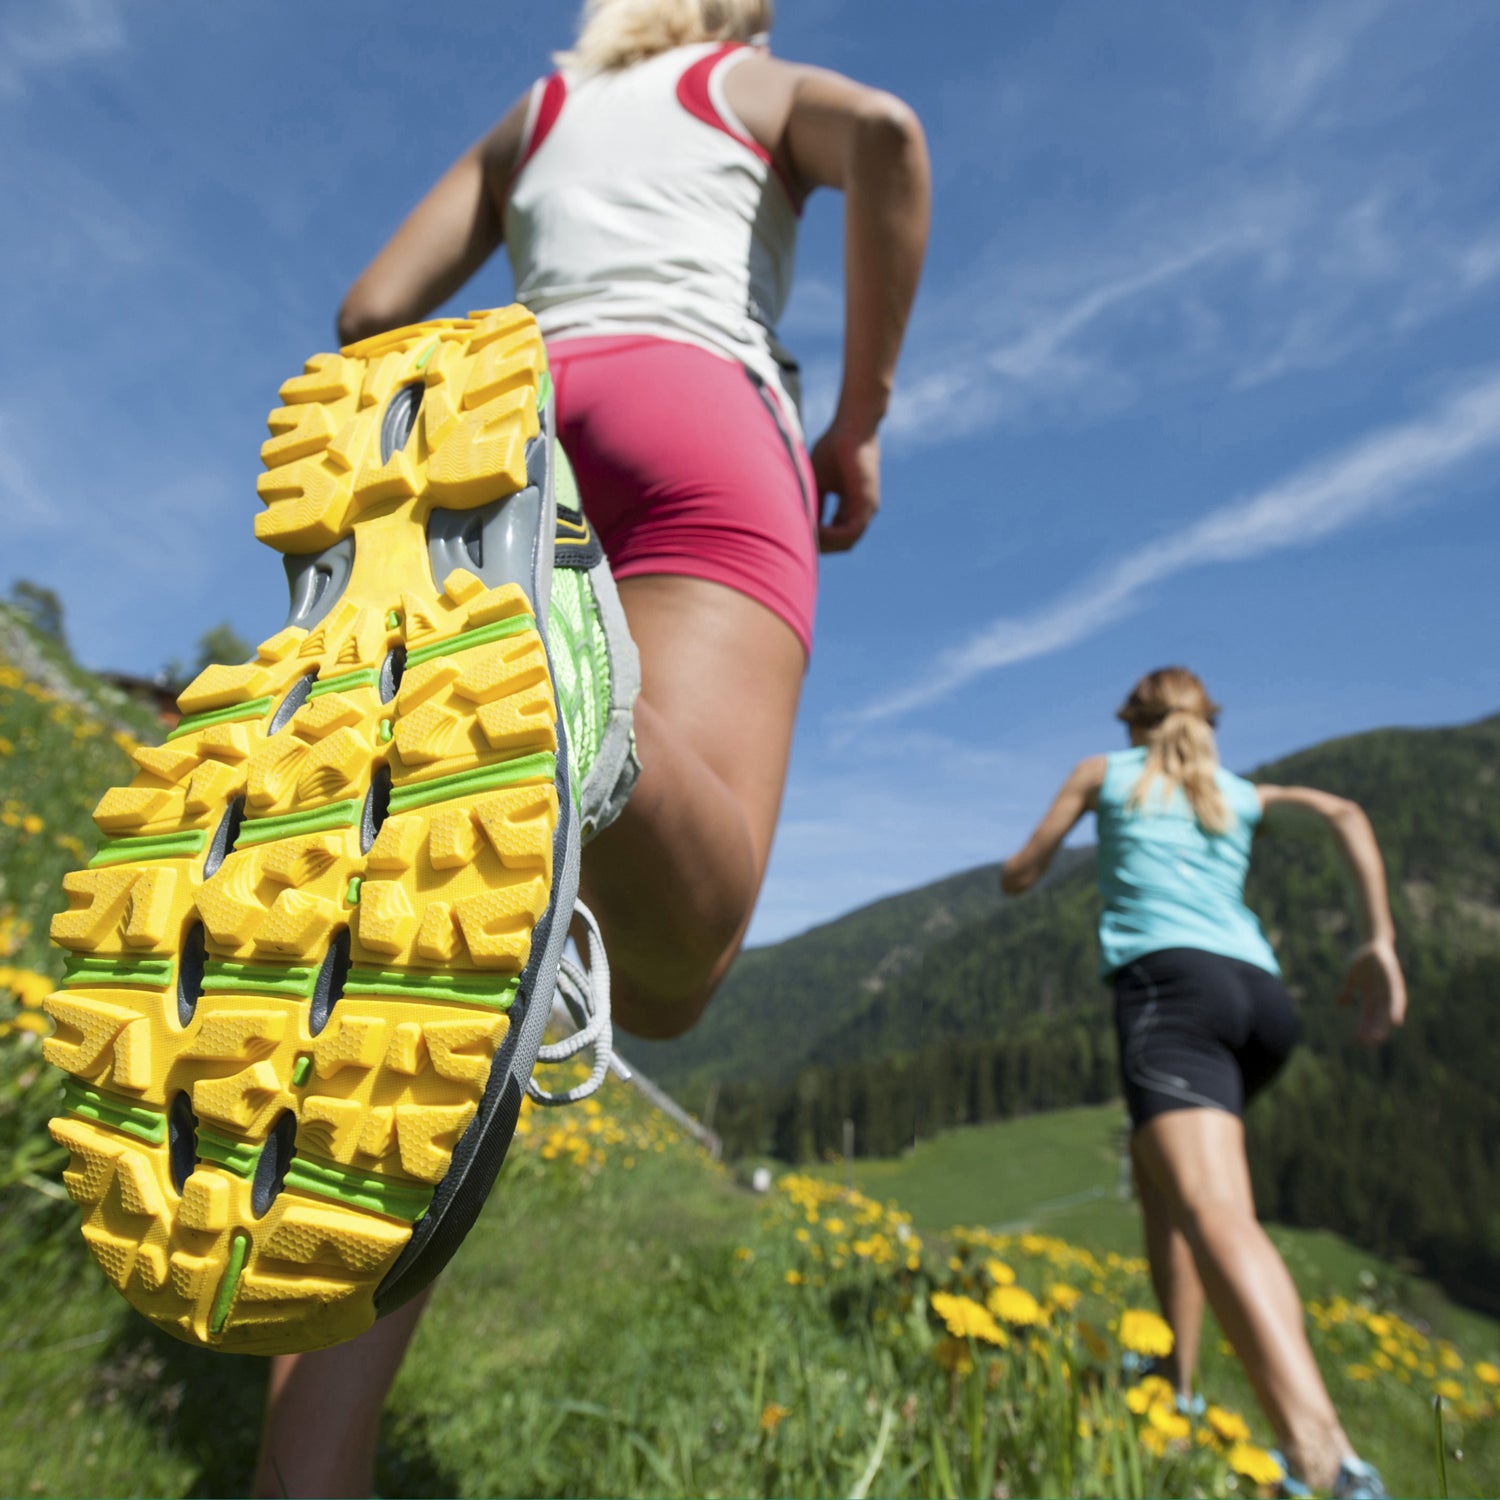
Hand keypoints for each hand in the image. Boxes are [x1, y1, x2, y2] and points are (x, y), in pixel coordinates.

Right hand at [810, 421, 879, 552]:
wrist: (852, 426)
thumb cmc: (834, 448)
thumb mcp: (817, 480)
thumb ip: (813, 502)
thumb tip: (800, 523)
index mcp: (851, 505)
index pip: (836, 534)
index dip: (818, 540)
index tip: (798, 537)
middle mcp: (862, 510)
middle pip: (842, 543)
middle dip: (821, 546)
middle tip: (799, 542)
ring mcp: (867, 508)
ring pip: (846, 542)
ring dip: (825, 544)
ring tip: (804, 537)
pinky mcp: (867, 503)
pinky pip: (850, 532)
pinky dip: (832, 535)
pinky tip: (815, 530)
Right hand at [1337, 939, 1406, 1044]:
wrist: (1373, 942)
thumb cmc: (1362, 961)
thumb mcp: (1350, 978)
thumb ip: (1346, 991)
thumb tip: (1340, 1004)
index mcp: (1371, 997)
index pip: (1366, 1016)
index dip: (1362, 1028)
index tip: (1357, 1041)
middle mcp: (1382, 996)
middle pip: (1378, 1017)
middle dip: (1373, 1031)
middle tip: (1368, 1045)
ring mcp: (1389, 990)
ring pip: (1388, 1011)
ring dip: (1384, 1025)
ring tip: (1380, 1038)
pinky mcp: (1395, 982)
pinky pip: (1396, 999)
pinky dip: (1396, 1011)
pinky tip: (1396, 1022)